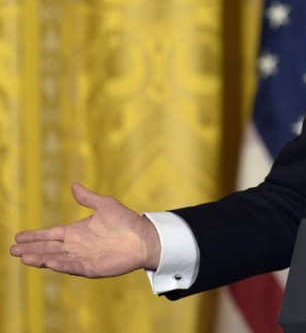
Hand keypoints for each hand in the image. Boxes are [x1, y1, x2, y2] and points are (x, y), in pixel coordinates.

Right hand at [9, 182, 160, 276]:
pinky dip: (61, 265)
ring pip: (57, 259)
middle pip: (49, 248)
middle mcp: (77, 246)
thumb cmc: (127, 221)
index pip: (51, 234)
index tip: (18, 236)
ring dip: (41, 258)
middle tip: (13, 250)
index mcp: (77, 232)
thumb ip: (88, 198)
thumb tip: (74, 185)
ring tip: (24, 257)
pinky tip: (49, 263)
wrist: (145, 238)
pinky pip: (73, 267)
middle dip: (31, 249)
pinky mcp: (92, 268)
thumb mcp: (105, 205)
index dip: (35, 236)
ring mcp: (83, 258)